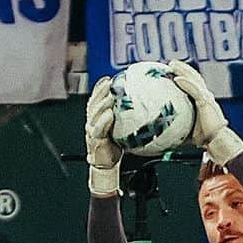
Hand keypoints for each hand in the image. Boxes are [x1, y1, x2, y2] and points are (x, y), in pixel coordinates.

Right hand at [85, 76, 121, 195]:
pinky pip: (99, 128)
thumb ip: (130, 119)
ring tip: (109, 97)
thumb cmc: (117, 146)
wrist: (107, 164)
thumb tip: (150, 109)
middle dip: (100, 92)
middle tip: (110, 84)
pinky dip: (104, 121)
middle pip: (94, 103)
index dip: (100, 88)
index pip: (97, 99)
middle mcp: (92, 121)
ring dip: (102, 104)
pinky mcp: (95, 140)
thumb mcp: (124, 130)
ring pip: (94, 114)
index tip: (108, 78)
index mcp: (97, 117)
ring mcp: (92, 130)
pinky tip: (109, 115)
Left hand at [167, 60, 242, 164]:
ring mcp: (207, 98)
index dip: (186, 76)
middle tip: (172, 63)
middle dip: (183, 68)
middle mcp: (206, 97)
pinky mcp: (205, 102)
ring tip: (172, 65)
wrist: (217, 141)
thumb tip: (164, 130)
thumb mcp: (188, 129)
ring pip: (194, 79)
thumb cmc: (204, 138)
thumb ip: (179, 124)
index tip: (174, 71)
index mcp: (204, 101)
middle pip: (194, 77)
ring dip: (183, 71)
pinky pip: (194, 89)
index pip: (194, 84)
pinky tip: (177, 79)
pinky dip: (185, 83)